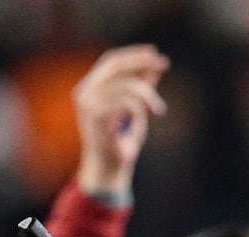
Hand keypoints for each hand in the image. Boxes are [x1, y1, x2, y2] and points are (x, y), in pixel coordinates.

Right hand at [71, 44, 168, 198]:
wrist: (108, 170)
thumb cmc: (120, 142)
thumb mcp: (134, 109)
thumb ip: (141, 87)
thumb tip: (154, 65)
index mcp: (88, 88)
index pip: (111, 61)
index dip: (134, 54)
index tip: (156, 54)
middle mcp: (84, 92)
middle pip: (116, 65)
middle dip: (142, 62)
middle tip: (164, 64)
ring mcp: (87, 103)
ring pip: (128, 85)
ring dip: (149, 96)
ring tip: (158, 111)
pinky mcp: (96, 116)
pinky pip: (129, 103)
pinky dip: (141, 112)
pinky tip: (141, 125)